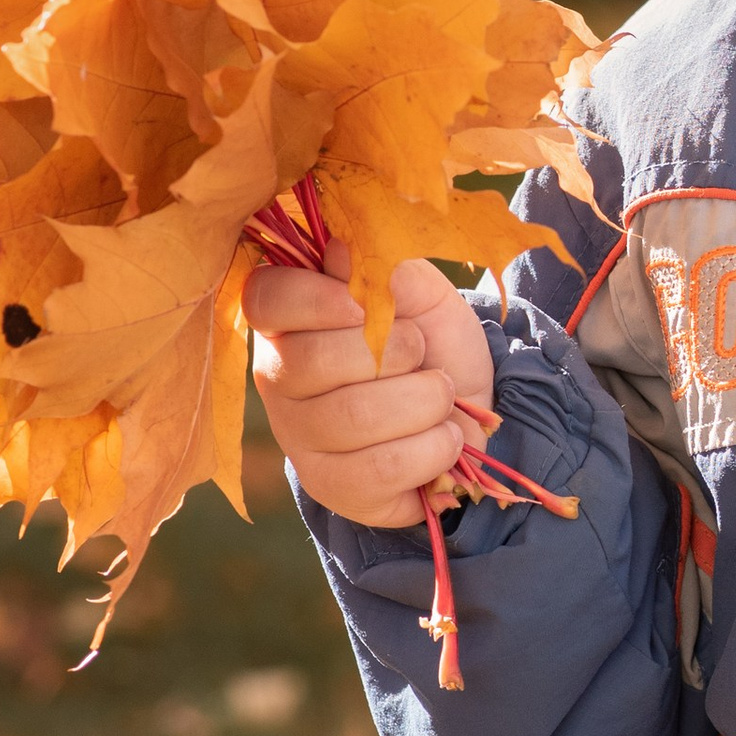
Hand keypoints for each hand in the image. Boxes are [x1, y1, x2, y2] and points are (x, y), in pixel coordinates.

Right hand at [248, 246, 495, 530]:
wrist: (469, 411)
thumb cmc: (432, 343)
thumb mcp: (418, 292)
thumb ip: (381, 267)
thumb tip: (338, 247)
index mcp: (290, 319)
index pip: (265, 299)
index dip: (314, 299)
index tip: (362, 304)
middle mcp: (279, 379)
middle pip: (310, 361)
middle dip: (392, 351)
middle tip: (420, 354)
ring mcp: (300, 439)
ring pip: (351, 418)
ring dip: (422, 401)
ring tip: (441, 395)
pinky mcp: (332, 487)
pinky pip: (380, 469)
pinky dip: (432, 447)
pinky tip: (445, 436)